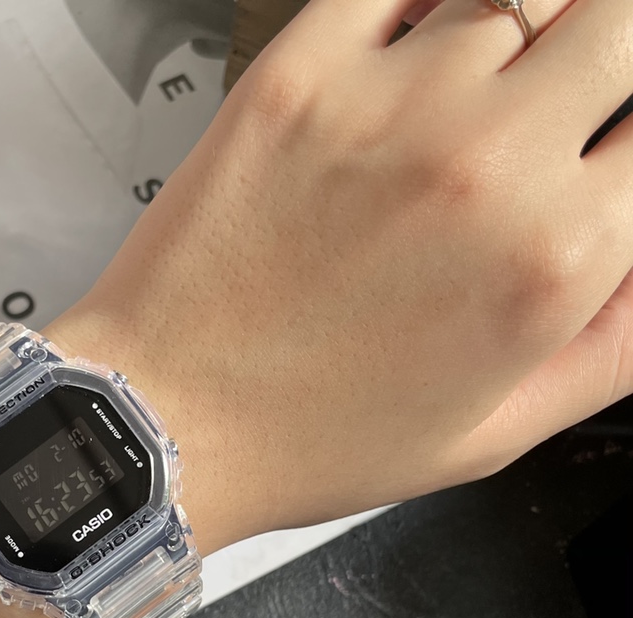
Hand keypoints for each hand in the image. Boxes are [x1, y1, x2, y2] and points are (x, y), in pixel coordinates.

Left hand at [47, 0, 632, 551]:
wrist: (168, 421)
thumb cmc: (310, 438)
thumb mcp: (493, 432)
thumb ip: (615, 341)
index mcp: (556, 258)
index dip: (626, 137)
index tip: (601, 147)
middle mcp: (489, 163)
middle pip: (619, 22)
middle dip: (604, 58)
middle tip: (555, 101)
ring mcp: (390, 105)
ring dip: (518, 31)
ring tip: (475, 95)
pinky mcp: (298, 76)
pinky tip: (420, 40)